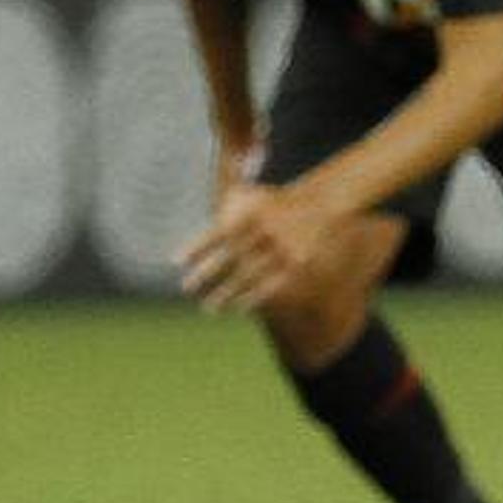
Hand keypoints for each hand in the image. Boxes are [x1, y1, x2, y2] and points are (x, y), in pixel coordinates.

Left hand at [179, 175, 346, 316]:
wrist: (325, 204)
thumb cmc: (276, 203)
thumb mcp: (252, 195)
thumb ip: (225, 203)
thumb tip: (203, 205)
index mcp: (253, 211)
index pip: (219, 231)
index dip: (197, 246)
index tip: (176, 261)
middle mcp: (267, 229)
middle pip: (230, 257)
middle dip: (206, 274)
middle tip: (185, 288)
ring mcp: (284, 248)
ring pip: (248, 276)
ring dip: (226, 294)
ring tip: (208, 307)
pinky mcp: (298, 265)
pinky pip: (271, 286)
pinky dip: (252, 298)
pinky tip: (237, 308)